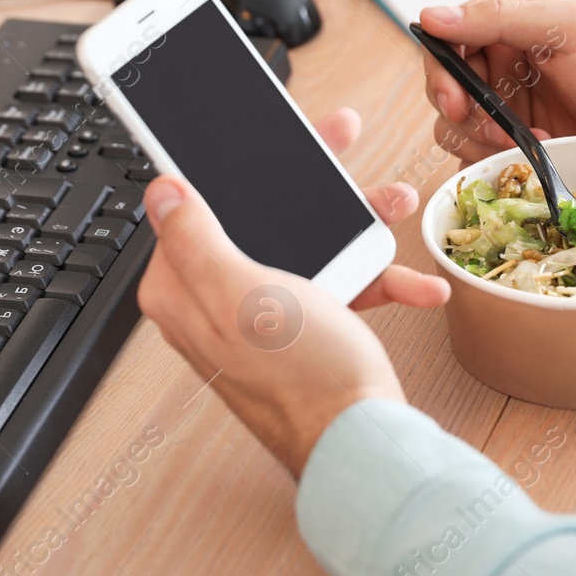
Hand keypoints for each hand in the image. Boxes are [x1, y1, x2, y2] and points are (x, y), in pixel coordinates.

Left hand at [136, 108, 448, 476]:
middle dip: (314, 180)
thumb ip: (196, 239)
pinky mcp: (304, 330)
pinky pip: (338, 285)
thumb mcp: (244, 295)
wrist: (363, 445)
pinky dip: (377, 279)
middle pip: (261, 212)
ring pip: (309, 241)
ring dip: (358, 223)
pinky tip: (414, 283)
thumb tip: (161, 191)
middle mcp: (218, 299)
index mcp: (186, 287)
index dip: (239, 161)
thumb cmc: (303, 381)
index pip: (198, 201)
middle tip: (342, 137)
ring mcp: (264, 315)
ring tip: (396, 204)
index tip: (272, 130)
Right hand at [418, 0, 575, 162]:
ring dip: (485, 141)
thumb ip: (501, 16)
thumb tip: (433, 16)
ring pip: (454, 126)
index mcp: (506, 17)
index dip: (441, 74)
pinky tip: (531, 157)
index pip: (443, 40)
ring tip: (528, 143)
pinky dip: (494, 161)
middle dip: (466, 116)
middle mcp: (498, 57)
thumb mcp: (569, 28)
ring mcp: (503, 100)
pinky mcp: (510, 138)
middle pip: (443, 88)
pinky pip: (475, 154)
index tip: (459, 103)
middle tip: (498, 132)